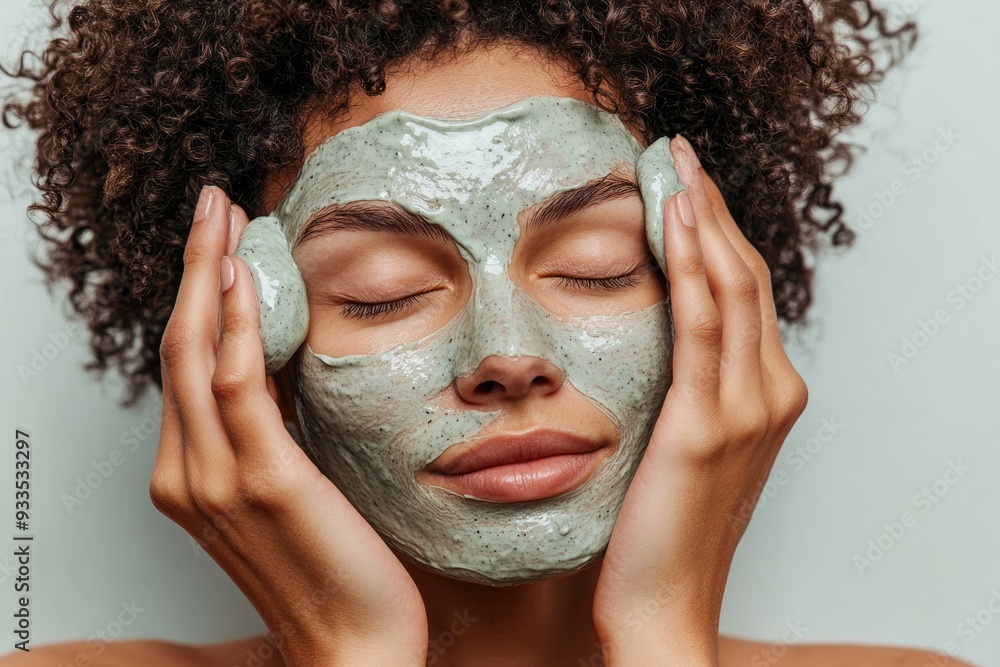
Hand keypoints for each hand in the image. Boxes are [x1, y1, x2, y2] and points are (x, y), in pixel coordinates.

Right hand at [150, 185, 427, 666]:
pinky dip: (238, 325)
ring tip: (225, 218)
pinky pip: (239, 384)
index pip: (184, 366)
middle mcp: (187, 474)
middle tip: (213, 206)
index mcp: (192, 475)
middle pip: (177, 345)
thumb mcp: (290, 490)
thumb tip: (284, 365)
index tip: (216, 241)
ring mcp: (217, 478)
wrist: (351, 647)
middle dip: (194, 266)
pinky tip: (247, 278)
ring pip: (197, 352)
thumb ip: (271, 432)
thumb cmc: (330, 572)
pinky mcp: (264, 480)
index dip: (196, 296)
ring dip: (211, 275)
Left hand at [592, 136, 809, 664]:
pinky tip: (670, 218)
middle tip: (677, 152)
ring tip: (672, 163)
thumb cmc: (663, 532)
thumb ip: (689, 394)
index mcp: (769, 398)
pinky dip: (689, 264)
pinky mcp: (706, 425)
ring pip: (732, 287)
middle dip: (712, 208)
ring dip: (702, 217)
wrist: (664, 606)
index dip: (717, 233)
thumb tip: (655, 344)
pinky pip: (702, 324)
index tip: (684, 185)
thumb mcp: (687, 450)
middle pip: (746, 276)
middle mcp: (771, 395)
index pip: (747, 294)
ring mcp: (746, 410)